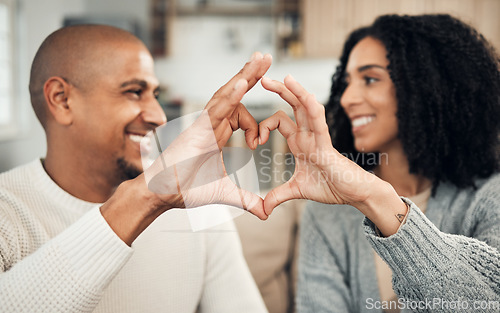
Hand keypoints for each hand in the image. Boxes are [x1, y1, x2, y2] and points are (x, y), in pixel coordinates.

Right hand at [144, 52, 272, 219]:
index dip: (254, 124)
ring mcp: (203, 123)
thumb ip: (247, 199)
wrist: (161, 195)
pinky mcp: (196, 128)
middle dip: (251, 75)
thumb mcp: (225, 193)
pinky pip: (215, 108)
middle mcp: (210, 124)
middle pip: (234, 94)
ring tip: (261, 58)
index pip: (239, 114)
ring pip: (227, 94)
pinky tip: (244, 83)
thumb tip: (265, 212)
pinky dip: (230, 96)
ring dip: (245, 76)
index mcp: (216, 134)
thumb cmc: (186, 190)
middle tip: (266, 57)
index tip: (258, 143)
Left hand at [259, 75, 381, 214]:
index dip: (264, 125)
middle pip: (292, 105)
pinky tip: (305, 95)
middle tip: (261, 78)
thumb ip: (278, 195)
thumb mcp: (297, 190)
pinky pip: (319, 123)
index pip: (280, 120)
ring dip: (295, 92)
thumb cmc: (331, 187)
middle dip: (279, 91)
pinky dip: (312, 108)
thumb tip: (262, 208)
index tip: (254, 142)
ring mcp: (318, 137)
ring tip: (285, 77)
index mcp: (299, 141)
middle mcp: (308, 135)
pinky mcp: (327, 145)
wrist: (354, 194)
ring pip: (306, 108)